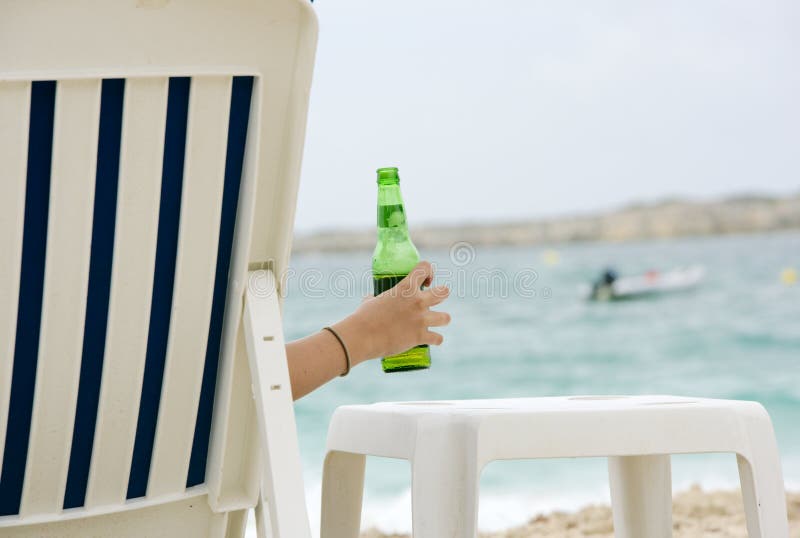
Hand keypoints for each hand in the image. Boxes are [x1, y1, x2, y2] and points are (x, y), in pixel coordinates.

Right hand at [333, 261, 450, 364]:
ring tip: (437, 321)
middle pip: (444, 292)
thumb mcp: (370, 301)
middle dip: (442, 295)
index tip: (426, 281)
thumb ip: (374, 298)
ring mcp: (421, 319)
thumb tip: (370, 299)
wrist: (362, 336)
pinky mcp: (420, 336)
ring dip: (442, 319)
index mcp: (405, 288)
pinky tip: (432, 339)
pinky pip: (438, 338)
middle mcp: (417, 301)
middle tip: (434, 301)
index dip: (428, 272)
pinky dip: (436, 339)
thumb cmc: (363, 317)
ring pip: (446, 317)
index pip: (424, 268)